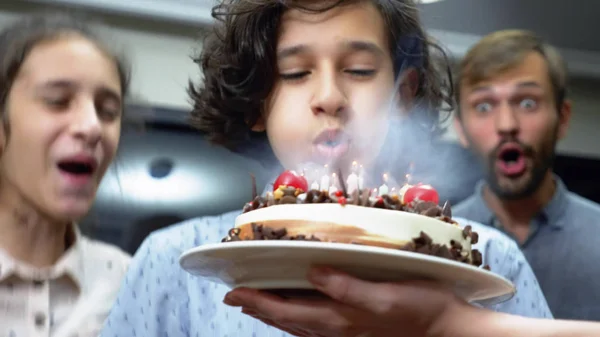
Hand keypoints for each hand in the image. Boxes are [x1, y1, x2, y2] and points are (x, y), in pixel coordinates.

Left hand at [223, 266, 469, 336]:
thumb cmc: (421, 308)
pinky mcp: (356, 329)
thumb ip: (347, 287)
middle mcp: (336, 328)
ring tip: (255, 304)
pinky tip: (297, 313)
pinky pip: (315, 326)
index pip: (287, 311)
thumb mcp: (386, 295)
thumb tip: (313, 272)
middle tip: (234, 296)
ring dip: (274, 314)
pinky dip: (296, 318)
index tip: (234, 291)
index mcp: (339, 318)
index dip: (258, 302)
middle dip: (258, 308)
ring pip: (298, 324)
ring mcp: (346, 332)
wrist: (448, 331)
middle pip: (286, 320)